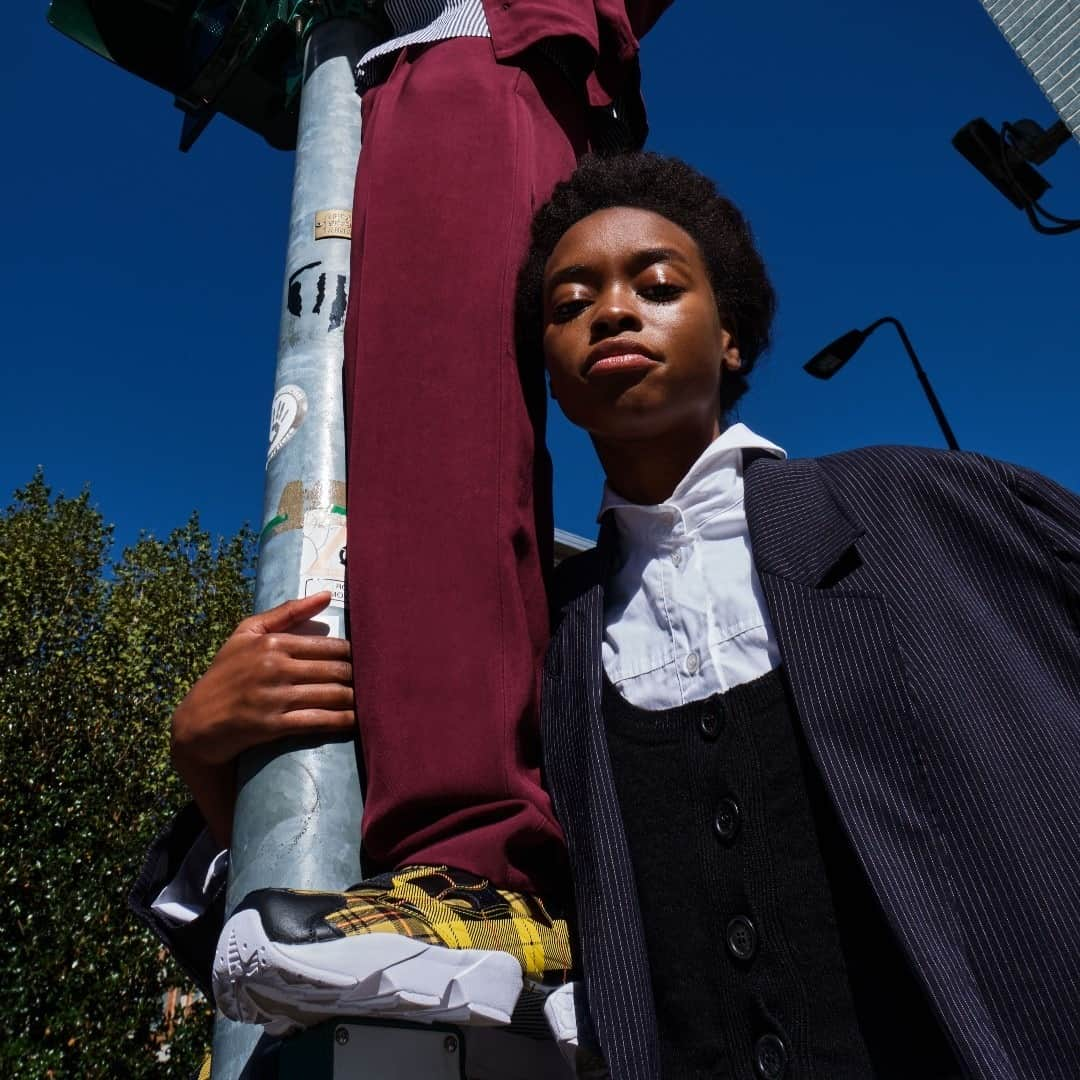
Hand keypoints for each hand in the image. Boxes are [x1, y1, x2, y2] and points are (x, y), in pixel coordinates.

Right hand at [170, 591, 354, 844]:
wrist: (198, 721)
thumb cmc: (226, 673)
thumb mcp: (247, 634)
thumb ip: (287, 612)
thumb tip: (327, 595)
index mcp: (273, 642)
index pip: (330, 646)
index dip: (357, 654)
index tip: (373, 658)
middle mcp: (276, 667)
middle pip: (336, 670)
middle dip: (362, 676)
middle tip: (383, 680)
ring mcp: (275, 697)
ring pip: (332, 694)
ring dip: (358, 698)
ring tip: (376, 700)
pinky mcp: (274, 724)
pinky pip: (319, 720)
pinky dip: (343, 721)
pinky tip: (358, 721)